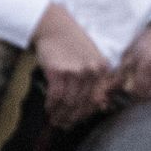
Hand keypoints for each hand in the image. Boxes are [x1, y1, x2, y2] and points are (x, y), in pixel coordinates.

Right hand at [32, 3, 115, 127]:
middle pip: (82, 102)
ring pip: (68, 101)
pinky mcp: (58, 71)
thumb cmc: (71, 42)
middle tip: (65, 125)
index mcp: (102, 69)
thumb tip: (99, 105)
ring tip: (55, 120)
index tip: (78, 120)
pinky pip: (56, 94)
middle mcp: (91, 71)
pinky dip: (52, 104)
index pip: (96, 98)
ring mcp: (74, 71)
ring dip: (60, 113)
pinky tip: (48, 108)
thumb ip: (96, 79)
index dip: (86, 113)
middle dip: (72, 117)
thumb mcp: (90, 58)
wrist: (54, 25)